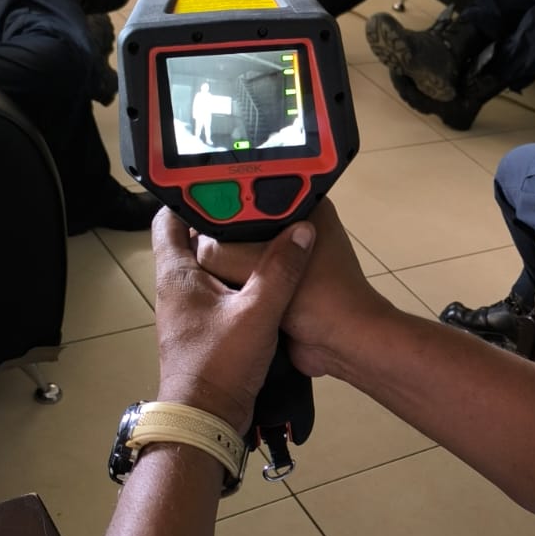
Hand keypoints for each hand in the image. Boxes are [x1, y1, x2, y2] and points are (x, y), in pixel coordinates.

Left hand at [152, 208, 313, 433]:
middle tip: (255, 200)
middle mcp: (176, 287)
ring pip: (210, 267)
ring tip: (268, 230)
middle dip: (221, 220)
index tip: (220, 179)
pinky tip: (269, 275)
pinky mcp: (204, 328)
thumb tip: (303, 229)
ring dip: (234, 251)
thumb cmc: (219, 363)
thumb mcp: (258, 312)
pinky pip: (221, 291)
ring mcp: (189, 309)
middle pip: (193, 239)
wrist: (206, 419)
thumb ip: (281, 270)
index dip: (188, 195)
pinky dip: (241, 279)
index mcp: (176, 274)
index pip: (168, 218)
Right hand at [194, 199, 392, 382]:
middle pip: (241, 224)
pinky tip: (214, 289)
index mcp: (302, 206)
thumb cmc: (318, 297)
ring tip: (199, 270)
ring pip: (243, 254)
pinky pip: (249, 279)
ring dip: (226, 266)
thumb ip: (219, 252)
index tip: (193, 210)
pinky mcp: (281, 285)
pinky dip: (235, 285)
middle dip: (219, 237)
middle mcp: (295, 227)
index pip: (251, 189)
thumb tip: (194, 248)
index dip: (221, 199)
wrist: (345, 345)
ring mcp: (288, 259)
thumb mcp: (259, 266)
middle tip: (189, 244)